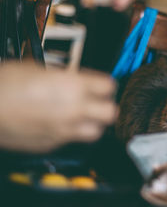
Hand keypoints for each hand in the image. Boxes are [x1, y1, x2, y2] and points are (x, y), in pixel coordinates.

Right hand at [0, 62, 117, 152]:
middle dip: (106, 106)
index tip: (102, 84)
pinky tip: (58, 123)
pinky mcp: (52, 144)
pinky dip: (71, 132)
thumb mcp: (39, 69)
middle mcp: (74, 109)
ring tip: (83, 116)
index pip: (109, 87)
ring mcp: (64, 129)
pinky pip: (72, 140)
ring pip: (96, 132)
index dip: (106, 85)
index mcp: (72, 85)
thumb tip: (77, 81)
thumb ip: (65, 77)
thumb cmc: (5, 84)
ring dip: (94, 123)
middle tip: (98, 101)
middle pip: (110, 112)